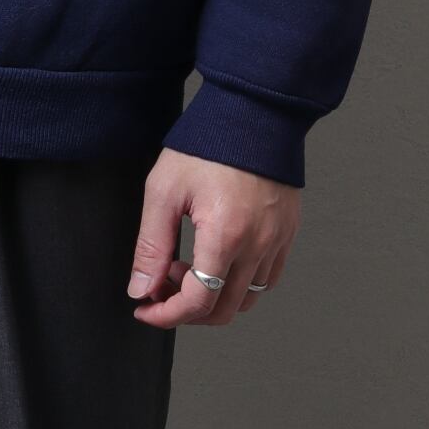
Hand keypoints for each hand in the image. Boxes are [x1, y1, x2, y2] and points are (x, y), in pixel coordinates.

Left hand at [126, 149, 301, 326]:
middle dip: (186, 310)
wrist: (252, 113)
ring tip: (189, 266)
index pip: (198, 302)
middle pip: (223, 310)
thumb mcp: (164, 192)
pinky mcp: (287, 233)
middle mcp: (258, 245)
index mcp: (225, 237)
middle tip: (161, 286)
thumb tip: (141, 288)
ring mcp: (278, 241)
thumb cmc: (208, 146)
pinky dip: (240, 285)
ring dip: (213, 298)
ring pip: (247, 300)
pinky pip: (267, 279)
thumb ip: (151, 246)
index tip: (145, 308)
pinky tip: (217, 262)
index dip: (166, 315)